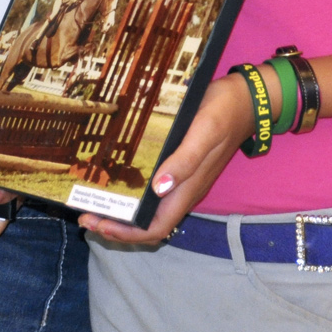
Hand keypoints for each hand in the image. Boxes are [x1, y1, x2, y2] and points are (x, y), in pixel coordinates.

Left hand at [79, 72, 253, 244]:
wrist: (246, 97)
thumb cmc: (224, 111)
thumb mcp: (204, 131)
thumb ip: (185, 160)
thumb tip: (158, 188)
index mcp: (189, 187)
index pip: (157, 228)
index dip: (128, 233)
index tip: (100, 224)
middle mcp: (185, 189)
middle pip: (148, 223)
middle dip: (117, 225)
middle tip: (85, 215)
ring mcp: (183, 179)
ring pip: (150, 210)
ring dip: (122, 212)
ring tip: (94, 202)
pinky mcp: (181, 166)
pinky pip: (153, 192)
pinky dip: (132, 193)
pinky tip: (116, 179)